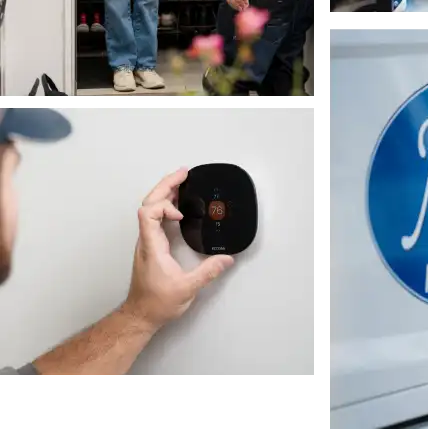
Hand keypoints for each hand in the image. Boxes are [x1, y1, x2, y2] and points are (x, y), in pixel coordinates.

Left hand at [123, 167, 234, 330]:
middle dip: (166, 185)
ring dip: (164, 192)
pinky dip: (165, 204)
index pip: (147, 213)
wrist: (140, 315)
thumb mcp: (186, 289)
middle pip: (148, 203)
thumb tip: (225, 258)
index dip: (164, 205)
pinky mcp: (151, 244)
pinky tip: (177, 204)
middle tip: (183, 173)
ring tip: (181, 181)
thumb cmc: (155, 304)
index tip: (180, 211)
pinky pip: (154, 216)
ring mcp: (147, 241)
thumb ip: (208, 272)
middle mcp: (146, 240)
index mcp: (152, 246)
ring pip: (149, 208)